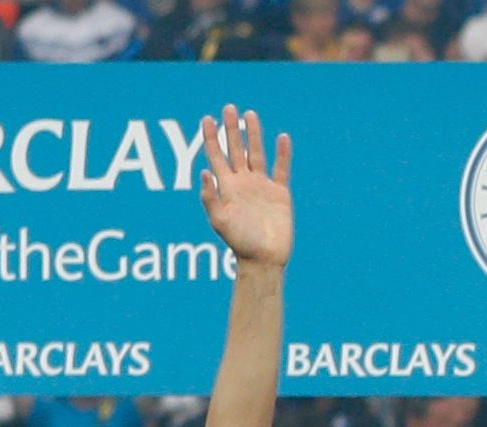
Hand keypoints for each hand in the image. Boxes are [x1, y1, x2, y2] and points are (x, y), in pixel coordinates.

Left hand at [197, 104, 292, 268]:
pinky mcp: (280, 194)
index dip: (210, 137)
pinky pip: (281, 169)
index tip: (206, 119)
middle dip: (231, 129)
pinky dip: (282, 154)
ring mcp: (261, 186)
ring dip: (253, 135)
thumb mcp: (219, 221)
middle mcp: (243, 182)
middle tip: (228, 108)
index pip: (215, 156)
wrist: (264, 259)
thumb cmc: (240, 243)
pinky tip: (282, 137)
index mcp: (226, 187)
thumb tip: (204, 172)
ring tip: (250, 114)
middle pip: (235, 149)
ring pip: (256, 154)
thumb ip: (210, 198)